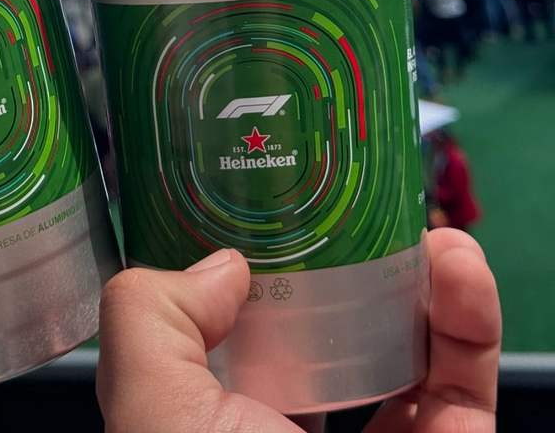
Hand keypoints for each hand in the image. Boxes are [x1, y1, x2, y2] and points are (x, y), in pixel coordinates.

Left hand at [98, 229, 499, 431]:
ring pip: (408, 359)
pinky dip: (471, 327)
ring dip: (425, 287)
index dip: (257, 268)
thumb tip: (222, 264)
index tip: (278, 209)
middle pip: (329, 337)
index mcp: (217, 419)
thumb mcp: (151, 407)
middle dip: (354, 272)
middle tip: (366, 215)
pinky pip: (465, 394)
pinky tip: (460, 267)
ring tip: (428, 232)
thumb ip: (148, 316)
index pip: (235, 334)